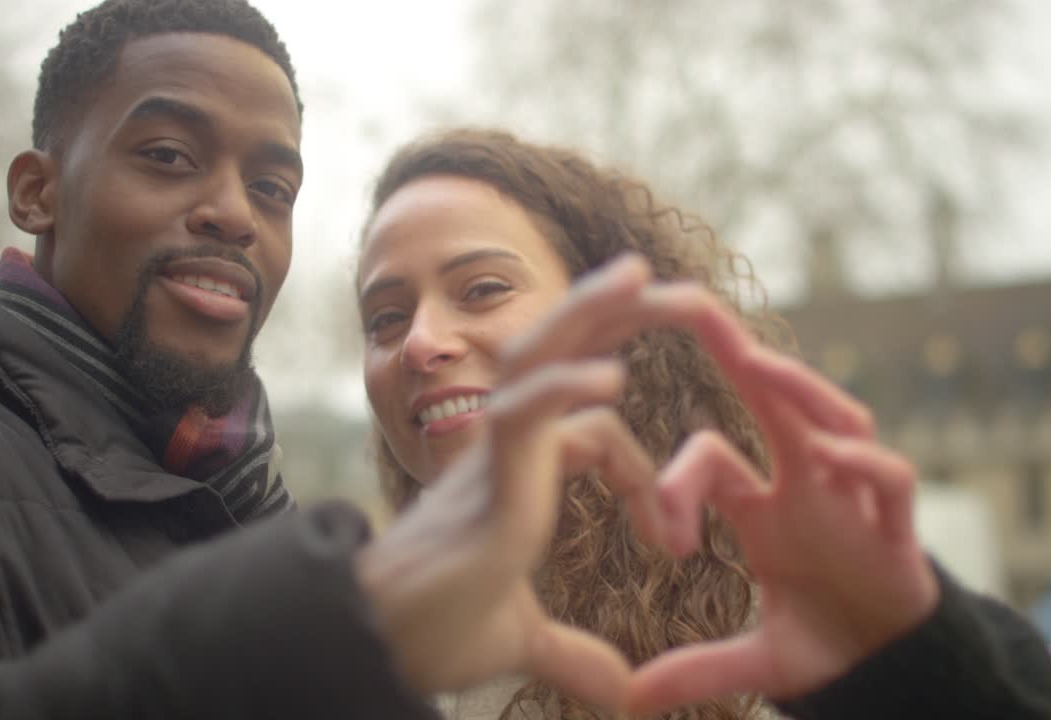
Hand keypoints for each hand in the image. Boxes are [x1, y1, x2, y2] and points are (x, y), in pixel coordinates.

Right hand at [356, 255, 727, 709]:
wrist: (377, 646)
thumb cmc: (433, 631)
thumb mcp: (522, 638)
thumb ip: (573, 653)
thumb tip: (622, 693)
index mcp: (514, 473)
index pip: (589, 430)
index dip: (642, 473)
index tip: (673, 544)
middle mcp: (502, 449)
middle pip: (556, 357)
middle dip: (605, 314)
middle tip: (658, 281)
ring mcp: (491, 455)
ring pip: (536, 358)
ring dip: (588, 312)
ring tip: (639, 276)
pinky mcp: (483, 477)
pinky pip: (524, 411)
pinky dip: (566, 388)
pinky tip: (614, 378)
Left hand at [628, 298, 939, 714]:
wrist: (896, 668)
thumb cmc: (826, 641)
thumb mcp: (756, 659)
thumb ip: (698, 670)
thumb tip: (628, 701)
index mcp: (764, 504)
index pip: (711, 458)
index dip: (678, 486)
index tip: (669, 546)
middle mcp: (807, 485)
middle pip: (772, 400)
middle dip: (734, 350)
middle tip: (686, 300)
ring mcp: (854, 501)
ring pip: (835, 421)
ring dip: (798, 390)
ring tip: (753, 361)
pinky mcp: (898, 532)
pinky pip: (891, 481)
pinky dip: (864, 463)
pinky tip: (832, 452)